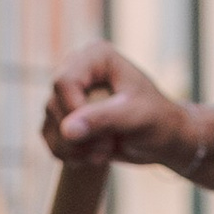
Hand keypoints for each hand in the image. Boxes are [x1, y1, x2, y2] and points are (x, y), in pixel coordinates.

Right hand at [42, 41, 194, 172]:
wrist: (163, 139)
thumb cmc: (158, 121)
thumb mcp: (136, 117)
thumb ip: (103, 119)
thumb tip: (67, 130)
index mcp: (95, 56)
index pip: (64, 81)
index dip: (74, 112)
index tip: (100, 134)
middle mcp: (77, 70)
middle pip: (54, 105)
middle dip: (79, 136)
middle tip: (107, 146)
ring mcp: (68, 95)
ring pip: (51, 125)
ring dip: (75, 150)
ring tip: (104, 152)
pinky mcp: (65, 118)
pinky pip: (50, 140)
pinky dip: (69, 155)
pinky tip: (93, 157)